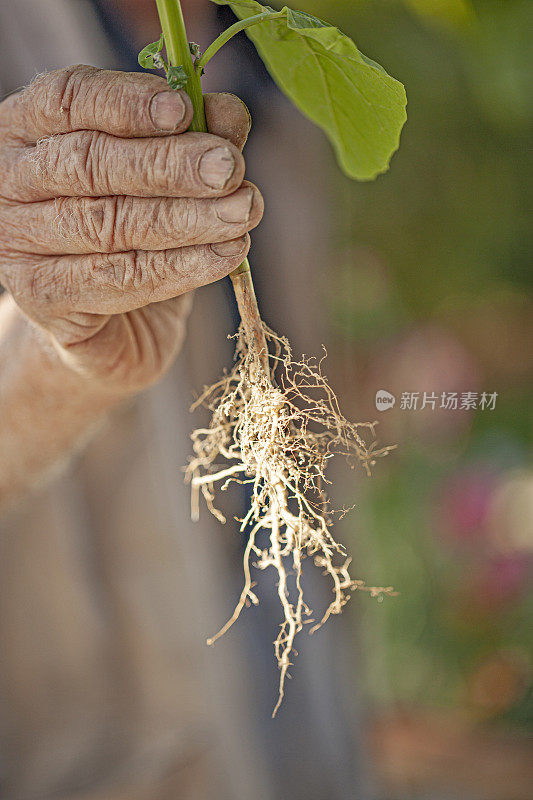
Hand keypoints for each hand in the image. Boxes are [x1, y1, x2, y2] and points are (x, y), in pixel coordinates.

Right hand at [0, 66, 262, 394]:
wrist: (108, 326)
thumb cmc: (133, 236)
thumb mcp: (165, 180)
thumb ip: (192, 140)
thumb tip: (231, 113)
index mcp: (28, 128)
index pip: (67, 99)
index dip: (126, 103)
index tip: (184, 109)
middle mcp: (12, 179)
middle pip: (89, 164)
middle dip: (169, 165)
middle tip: (230, 169)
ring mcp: (17, 241)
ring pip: (107, 224)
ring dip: (186, 218)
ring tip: (242, 212)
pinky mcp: (41, 297)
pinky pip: (116, 279)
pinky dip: (178, 266)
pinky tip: (224, 256)